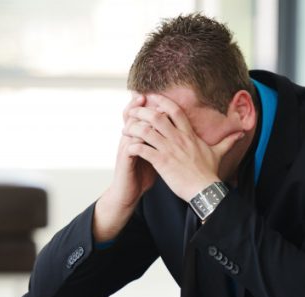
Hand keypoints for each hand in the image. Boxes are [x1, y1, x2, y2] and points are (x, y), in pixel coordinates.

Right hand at [108, 94, 157, 208]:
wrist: (128, 193)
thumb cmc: (142, 174)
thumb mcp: (154, 155)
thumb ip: (161, 142)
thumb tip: (179, 133)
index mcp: (137, 136)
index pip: (139, 115)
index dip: (145, 104)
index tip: (156, 95)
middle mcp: (129, 139)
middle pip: (130, 116)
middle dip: (139, 106)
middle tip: (147, 97)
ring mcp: (126, 148)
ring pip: (130, 128)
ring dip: (141, 120)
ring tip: (152, 113)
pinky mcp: (125, 160)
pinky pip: (130, 145)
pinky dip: (138, 139)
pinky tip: (147, 136)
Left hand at [123, 94, 243, 201]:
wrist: (205, 190)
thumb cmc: (210, 174)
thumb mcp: (218, 153)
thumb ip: (228, 141)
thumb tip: (241, 133)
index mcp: (189, 134)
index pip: (174, 110)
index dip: (161, 101)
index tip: (150, 97)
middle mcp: (178, 138)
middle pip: (156, 116)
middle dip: (141, 111)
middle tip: (131, 112)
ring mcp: (170, 150)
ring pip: (146, 130)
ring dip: (133, 128)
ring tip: (125, 129)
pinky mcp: (162, 162)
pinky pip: (143, 150)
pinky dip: (134, 147)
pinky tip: (128, 147)